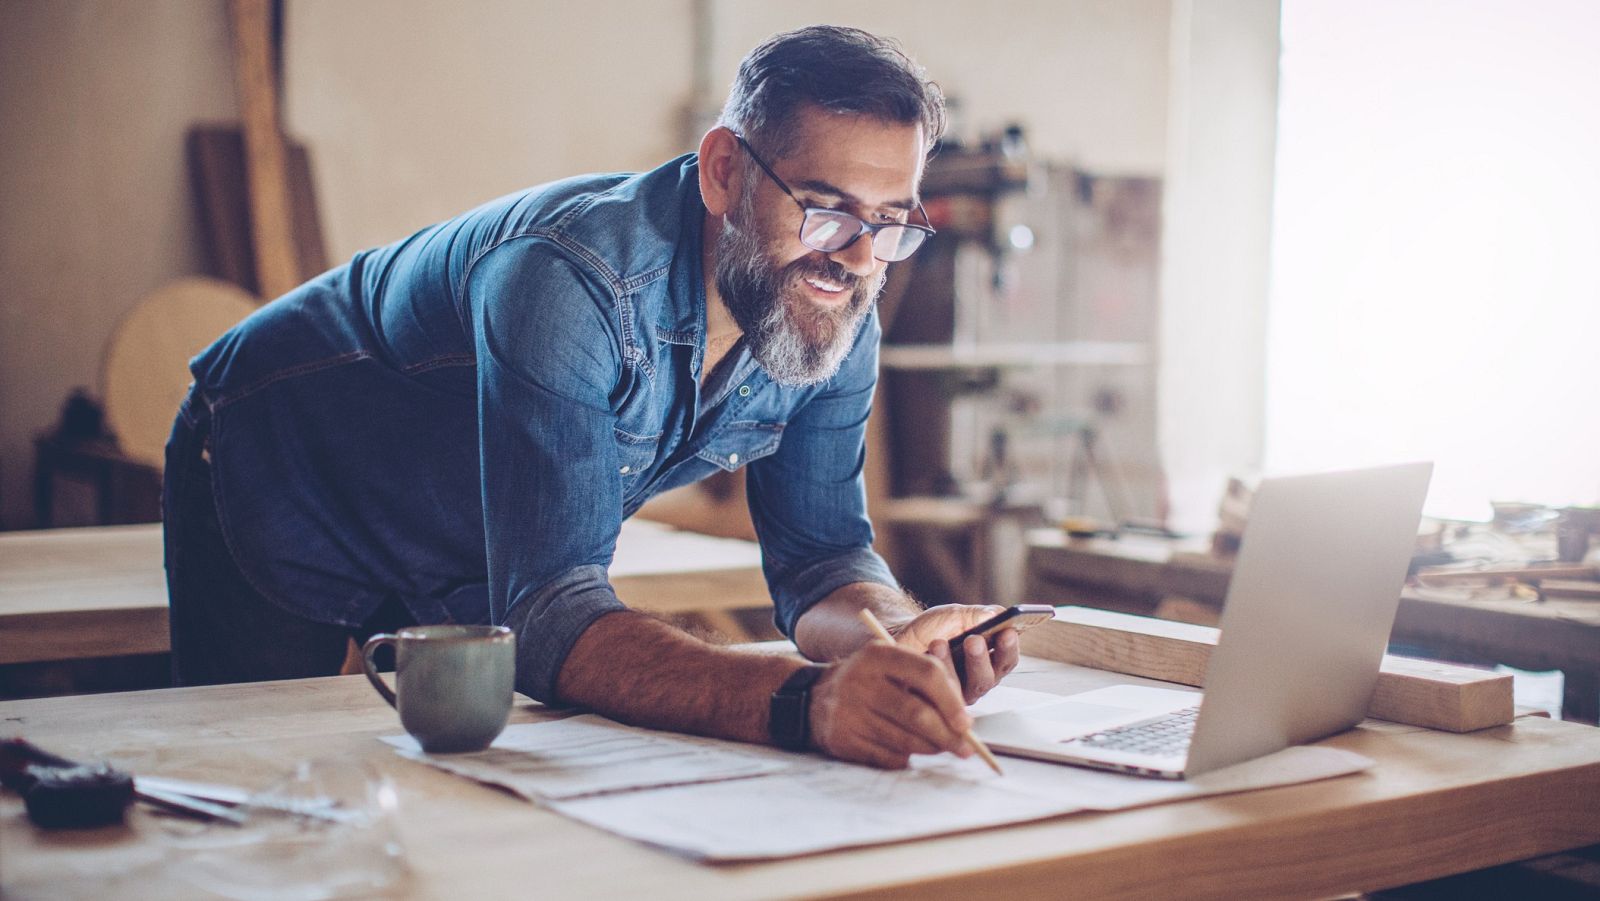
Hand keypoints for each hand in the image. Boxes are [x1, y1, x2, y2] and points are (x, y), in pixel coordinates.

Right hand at [807, 641, 974, 768]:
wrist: (813, 699)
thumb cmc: (868, 683)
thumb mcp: (889, 666)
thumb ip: (924, 683)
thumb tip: (963, 721)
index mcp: (878, 655)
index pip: (927, 674)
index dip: (952, 701)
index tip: (967, 723)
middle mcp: (860, 680)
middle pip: (917, 713)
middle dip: (947, 735)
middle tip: (965, 748)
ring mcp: (849, 711)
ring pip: (904, 740)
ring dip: (930, 748)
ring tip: (941, 748)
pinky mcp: (842, 738)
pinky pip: (886, 756)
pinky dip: (905, 757)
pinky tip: (908, 751)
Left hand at [892, 605, 1020, 703]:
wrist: (900, 640)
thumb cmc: (933, 629)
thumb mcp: (955, 616)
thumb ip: (976, 615)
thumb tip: (997, 615)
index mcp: (990, 660)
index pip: (1007, 659)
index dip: (1010, 647)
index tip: (1008, 631)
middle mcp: (978, 681)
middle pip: (990, 678)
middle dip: (982, 658)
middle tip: (974, 640)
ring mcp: (959, 695)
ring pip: (966, 689)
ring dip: (955, 666)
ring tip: (942, 643)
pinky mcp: (939, 704)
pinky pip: (942, 695)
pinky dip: (936, 671)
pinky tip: (930, 653)